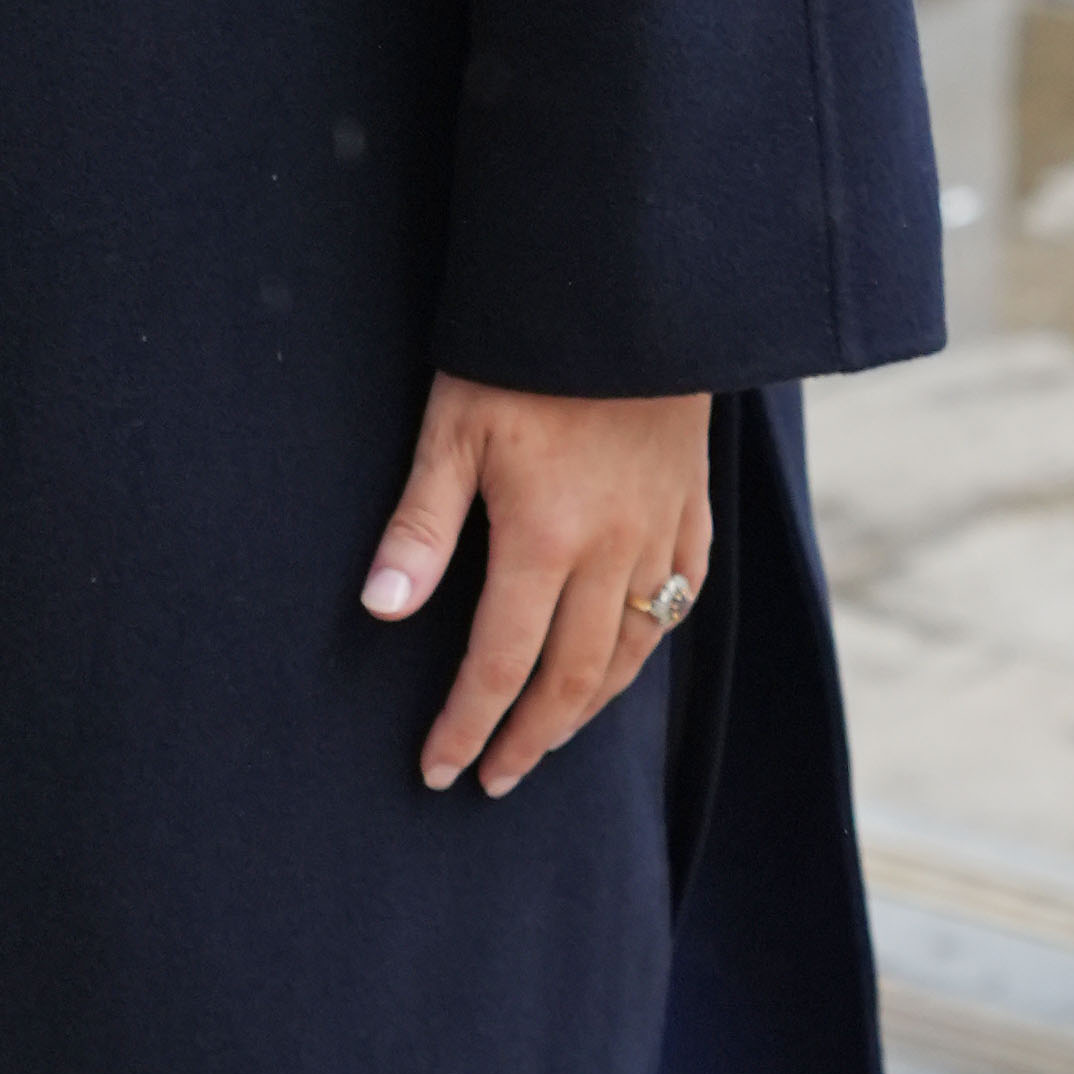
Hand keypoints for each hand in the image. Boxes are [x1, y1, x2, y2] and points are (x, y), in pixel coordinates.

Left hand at [365, 377, 713, 798]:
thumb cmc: (525, 353)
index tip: (439, 769)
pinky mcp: (693, 508)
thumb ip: (420, 524)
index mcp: (545, 540)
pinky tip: (625, 661)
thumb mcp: (453, 426)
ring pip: (632, 652)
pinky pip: (681, 601)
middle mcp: (613, 553)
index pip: (500, 664)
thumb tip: (380, 609)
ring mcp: (662, 533)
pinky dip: (648, 647)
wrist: (630, 293)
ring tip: (548, 739)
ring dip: (586, 707)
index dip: (467, 725)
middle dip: (528, 739)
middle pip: (571, 679)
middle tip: (493, 780)